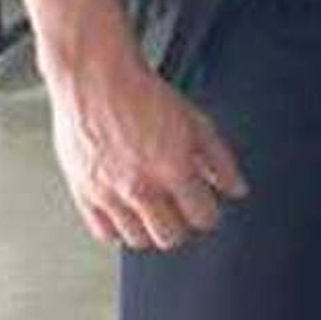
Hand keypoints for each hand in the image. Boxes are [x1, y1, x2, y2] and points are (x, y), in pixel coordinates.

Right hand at [47, 32, 249, 248]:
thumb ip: (220, 160)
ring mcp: (109, 193)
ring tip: (153, 211)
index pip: (203, 218)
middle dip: (181, 226)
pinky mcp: (83, 192)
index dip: (208, 213)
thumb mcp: (196, 123)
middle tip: (179, 210)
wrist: (96, 79)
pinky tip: (127, 213)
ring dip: (150, 230)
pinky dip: (118, 229)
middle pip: (171, 237)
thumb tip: (236, 188)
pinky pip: (104, 233)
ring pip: (138, 240)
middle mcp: (140, 186)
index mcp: (173, 169)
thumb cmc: (142, 95)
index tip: (204, 207)